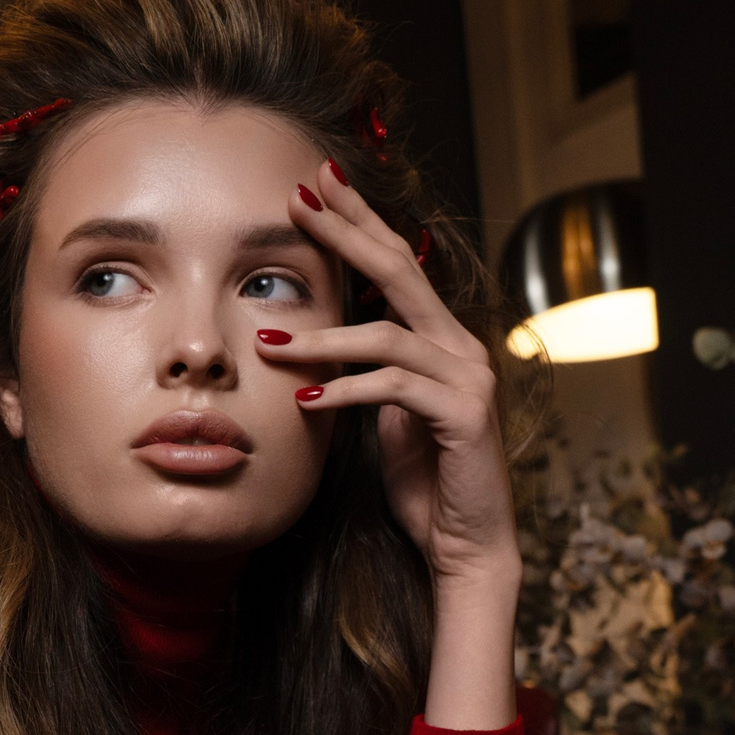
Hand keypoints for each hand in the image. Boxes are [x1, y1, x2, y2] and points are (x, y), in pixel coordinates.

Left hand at [258, 160, 519, 725]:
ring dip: (321, 338)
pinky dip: (345, 390)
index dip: (359, 223)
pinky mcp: (463, 415)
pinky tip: (306, 399)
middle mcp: (461, 347)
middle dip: (346, 232)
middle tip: (298, 201)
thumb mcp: (390, 419)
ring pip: (387, 334)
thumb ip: (374, 376)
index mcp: (443, 341)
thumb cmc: (427, 486)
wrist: (466, 547)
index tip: (315, 187)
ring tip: (267, 341)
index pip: (397, 266)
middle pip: (399, 270)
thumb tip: (334, 349)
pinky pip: (392, 388)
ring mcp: (467, 378)